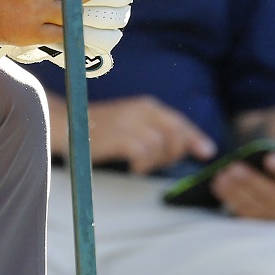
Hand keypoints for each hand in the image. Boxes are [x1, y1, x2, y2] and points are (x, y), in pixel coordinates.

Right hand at [88, 96, 216, 174]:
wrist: (67, 123)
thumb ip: (154, 130)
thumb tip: (182, 146)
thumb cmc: (100, 129)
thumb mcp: (131, 123)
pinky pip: (143, 152)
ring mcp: (129, 122)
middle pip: (176, 132)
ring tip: (143, 166)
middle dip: (177, 152)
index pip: (180, 121)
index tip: (207, 152)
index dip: (196, 137)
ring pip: (162, 144)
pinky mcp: (118, 136)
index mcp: (146, 105)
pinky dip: (143, 164)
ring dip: (157, 161)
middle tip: (162, 163)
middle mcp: (140, 110)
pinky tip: (134, 169)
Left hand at [209, 151, 274, 220]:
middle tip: (233, 167)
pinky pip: (241, 212)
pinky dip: (228, 198)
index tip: (269, 157)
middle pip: (271, 195)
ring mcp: (273, 216)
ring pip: (254, 206)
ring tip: (222, 175)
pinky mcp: (256, 220)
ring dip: (236, 191)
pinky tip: (217, 185)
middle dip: (251, 181)